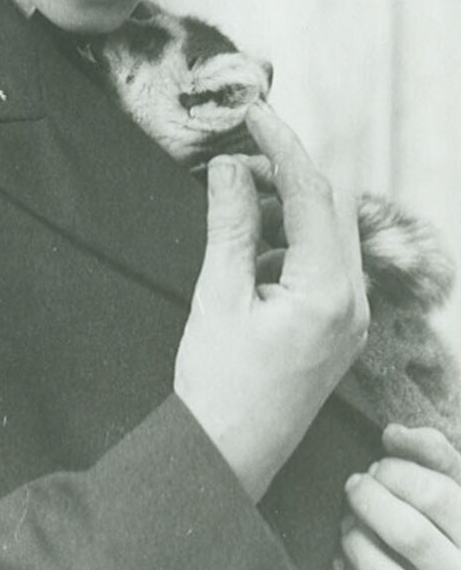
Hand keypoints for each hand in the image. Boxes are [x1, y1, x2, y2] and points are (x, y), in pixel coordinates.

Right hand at [174, 102, 368, 501]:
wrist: (227, 457)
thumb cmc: (219, 385)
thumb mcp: (218, 294)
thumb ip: (229, 223)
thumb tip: (233, 165)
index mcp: (327, 290)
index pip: (311, 192)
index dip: (281, 144)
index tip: (254, 112)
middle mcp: (352, 301)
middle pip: (330, 206)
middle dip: (285, 174)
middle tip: (237, 159)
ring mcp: (349, 318)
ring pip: (328, 233)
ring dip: (286, 208)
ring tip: (234, 206)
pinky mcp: (336, 330)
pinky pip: (324, 263)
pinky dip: (290, 242)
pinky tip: (250, 251)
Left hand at [333, 424, 460, 569]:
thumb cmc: (450, 533)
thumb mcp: (457, 491)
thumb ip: (433, 456)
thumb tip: (393, 432)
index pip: (438, 495)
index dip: (398, 472)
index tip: (379, 467)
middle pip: (409, 535)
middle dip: (370, 501)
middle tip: (355, 486)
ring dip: (355, 542)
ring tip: (350, 525)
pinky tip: (343, 564)